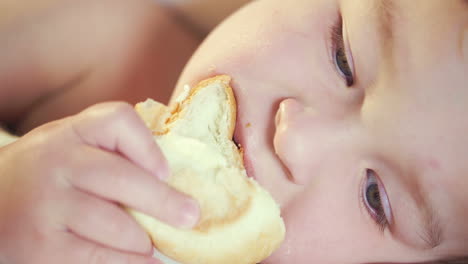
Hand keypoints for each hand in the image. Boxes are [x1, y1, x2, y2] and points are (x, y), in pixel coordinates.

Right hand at [0, 102, 198, 263]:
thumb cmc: (47, 174)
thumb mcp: (70, 146)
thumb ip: (110, 150)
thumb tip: (172, 174)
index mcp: (71, 133)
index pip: (118, 120)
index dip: (148, 146)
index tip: (167, 171)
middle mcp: (57, 163)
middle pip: (123, 178)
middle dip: (164, 202)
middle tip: (191, 216)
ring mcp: (47, 205)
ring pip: (116, 225)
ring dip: (146, 240)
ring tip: (161, 246)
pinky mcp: (42, 246)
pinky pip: (97, 258)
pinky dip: (128, 263)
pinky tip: (145, 262)